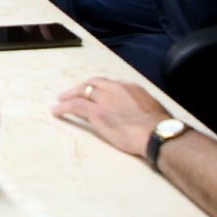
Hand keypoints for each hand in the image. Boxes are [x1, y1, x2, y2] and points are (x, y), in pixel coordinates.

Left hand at [50, 78, 170, 158]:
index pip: (110, 84)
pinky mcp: (97, 112)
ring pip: (82, 92)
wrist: (158, 133)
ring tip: (61, 100)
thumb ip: (143, 109)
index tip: (95, 92)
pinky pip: (75, 105)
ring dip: (69, 95)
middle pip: (93, 83)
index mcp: (132, 88)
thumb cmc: (160, 128)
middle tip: (73, 93)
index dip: (100, 88)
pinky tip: (56, 110)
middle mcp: (117, 89)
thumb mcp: (153, 111)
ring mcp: (105, 99)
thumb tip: (143, 117)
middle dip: (82, 87)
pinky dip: (63, 107)